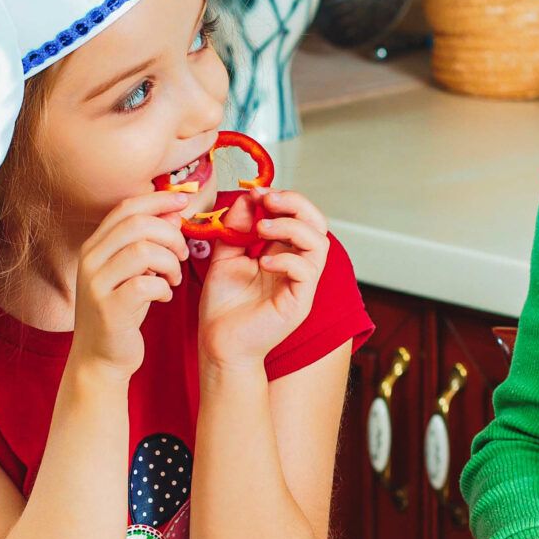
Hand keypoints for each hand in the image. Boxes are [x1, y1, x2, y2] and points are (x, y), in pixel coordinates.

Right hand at [70, 190, 190, 378]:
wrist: (99, 358)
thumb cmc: (121, 313)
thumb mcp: (132, 272)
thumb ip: (148, 243)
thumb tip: (172, 213)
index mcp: (94, 246)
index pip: (126, 208)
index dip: (158, 200)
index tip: (183, 202)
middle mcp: (90, 260)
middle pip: (137, 224)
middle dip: (170, 235)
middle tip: (183, 255)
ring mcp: (96, 285)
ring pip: (143, 251)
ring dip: (170, 263)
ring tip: (173, 279)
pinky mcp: (109, 309)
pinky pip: (146, 284)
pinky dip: (164, 288)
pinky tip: (164, 297)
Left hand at [197, 189, 329, 367]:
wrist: (218, 345)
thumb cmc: (222, 307)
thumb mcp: (225, 256)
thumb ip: (236, 228)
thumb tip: (248, 197)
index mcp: (283, 255)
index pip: (299, 218)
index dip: (283, 199)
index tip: (257, 193)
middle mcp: (297, 268)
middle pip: (318, 224)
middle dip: (296, 204)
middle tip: (269, 200)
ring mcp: (301, 286)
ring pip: (319, 244)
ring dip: (291, 227)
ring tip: (262, 229)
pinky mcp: (299, 303)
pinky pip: (307, 271)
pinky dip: (287, 258)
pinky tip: (262, 262)